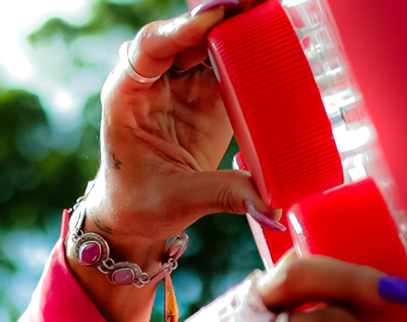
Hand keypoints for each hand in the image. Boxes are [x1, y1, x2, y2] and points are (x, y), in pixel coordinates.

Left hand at [74, 2, 271, 321]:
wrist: (137, 215)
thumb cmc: (140, 203)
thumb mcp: (179, 199)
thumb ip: (225, 194)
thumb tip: (273, 206)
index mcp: (127, 96)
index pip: (149, 48)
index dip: (181, 30)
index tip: (213, 20)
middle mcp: (153, 80)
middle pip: (187, 33)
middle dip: (221, 17)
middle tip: (255, 4)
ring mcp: (182, 82)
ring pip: (211, 40)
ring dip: (240, 26)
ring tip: (272, 11)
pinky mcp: (209, 92)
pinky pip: (231, 61)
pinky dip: (253, 49)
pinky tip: (279, 37)